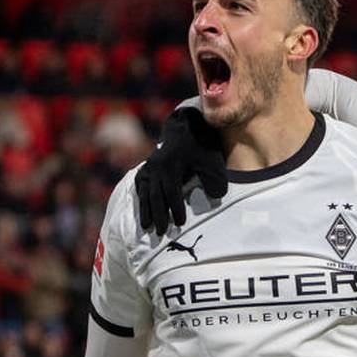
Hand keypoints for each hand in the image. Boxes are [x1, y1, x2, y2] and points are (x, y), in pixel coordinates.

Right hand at [135, 106, 227, 234]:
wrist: (186, 123)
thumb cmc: (201, 144)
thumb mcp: (212, 160)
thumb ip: (215, 179)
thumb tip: (216, 196)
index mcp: (171, 166)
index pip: (172, 193)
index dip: (176, 209)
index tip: (181, 223)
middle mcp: (157, 167)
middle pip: (156, 196)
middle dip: (159, 215)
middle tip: (161, 232)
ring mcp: (150, 165)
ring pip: (145, 191)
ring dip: (146, 210)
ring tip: (147, 227)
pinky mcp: (148, 165)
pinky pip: (140, 183)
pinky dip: (140, 196)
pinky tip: (142, 207)